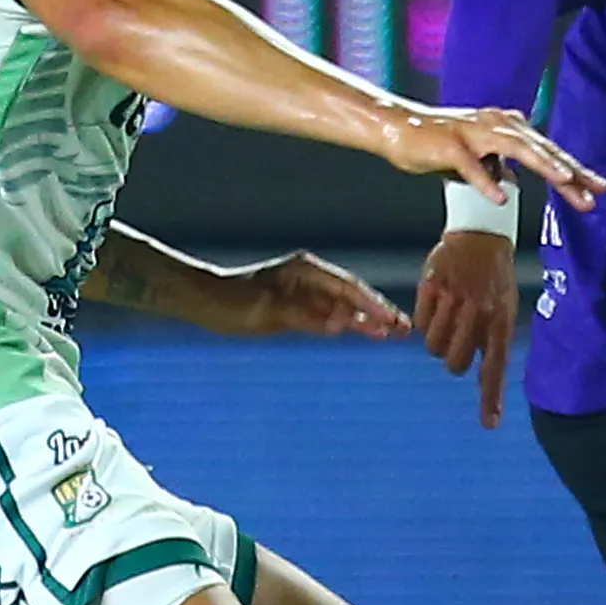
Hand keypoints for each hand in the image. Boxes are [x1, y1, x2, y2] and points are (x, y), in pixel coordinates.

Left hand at [221, 251, 405, 341]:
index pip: (348, 288)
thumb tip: (338, 325)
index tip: (393, 319)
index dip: (373, 305)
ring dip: (363, 319)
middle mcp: (307, 278)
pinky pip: (325, 314)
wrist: (202, 301)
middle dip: (377, 311)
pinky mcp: (294, 306)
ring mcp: (302, 291)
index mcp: (305, 271)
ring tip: (389, 333)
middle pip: (350, 295)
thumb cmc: (231, 303)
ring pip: (340, 306)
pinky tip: (358, 332)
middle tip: (404, 329)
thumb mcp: (267, 312)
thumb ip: (305, 317)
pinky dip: (343, 323)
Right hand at [381, 104, 605, 211]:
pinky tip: (501, 197)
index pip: (547, 151)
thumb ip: (498, 165)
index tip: (597, 189)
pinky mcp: (450, 144)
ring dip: (542, 162)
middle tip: (596, 191)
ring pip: (515, 147)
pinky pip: (470, 165)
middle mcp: (496, 125)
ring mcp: (473, 133)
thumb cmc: (438, 143)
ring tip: (564, 180)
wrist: (398, 128)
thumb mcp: (478, 156)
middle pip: (541, 149)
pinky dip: (485, 181)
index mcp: (507, 127)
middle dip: (570, 171)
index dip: (574, 170)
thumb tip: (514, 181)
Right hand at [413, 228, 519, 429]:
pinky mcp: (433, 287)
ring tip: (448, 319)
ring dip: (437, 340)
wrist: (480, 236)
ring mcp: (455, 300)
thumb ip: (494, 341)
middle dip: (453, 359)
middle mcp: (480, 313)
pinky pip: (420, 323)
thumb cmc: (494, 279)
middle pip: (455, 363)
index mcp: (501, 321)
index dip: (491, 398)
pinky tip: (438, 303)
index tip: (489, 424)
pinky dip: (425, 320)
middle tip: (457, 340)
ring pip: (434, 346)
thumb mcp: (505, 308)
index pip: (495, 367)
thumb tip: (486, 380)